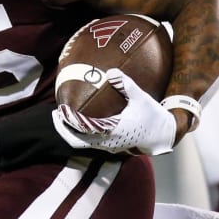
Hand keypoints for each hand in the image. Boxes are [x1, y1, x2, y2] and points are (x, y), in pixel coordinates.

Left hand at [51, 68, 180, 155]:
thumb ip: (126, 84)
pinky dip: (80, 134)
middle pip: (76, 142)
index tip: (59, 111)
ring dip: (71, 132)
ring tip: (63, 117)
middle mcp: (108, 143)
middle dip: (63, 130)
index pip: (82, 131)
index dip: (68, 123)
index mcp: (112, 132)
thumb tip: (110, 71)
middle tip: (54, 114)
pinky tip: (80, 121)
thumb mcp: (141, 98)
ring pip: (82, 145)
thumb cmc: (153, 116)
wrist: (164, 135)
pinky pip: (90, 143)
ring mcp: (109, 147)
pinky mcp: (112, 146)